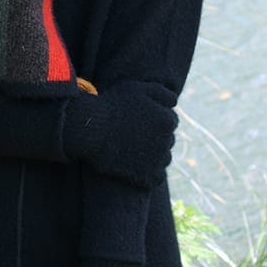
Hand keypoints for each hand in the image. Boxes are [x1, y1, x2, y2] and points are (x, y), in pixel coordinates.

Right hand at [63, 81, 177, 187]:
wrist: (92, 130)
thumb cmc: (112, 106)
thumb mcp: (137, 88)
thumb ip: (161, 92)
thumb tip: (175, 103)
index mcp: (167, 120)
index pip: (170, 120)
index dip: (155, 119)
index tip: (139, 120)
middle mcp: (167, 141)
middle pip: (167, 139)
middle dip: (155, 137)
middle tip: (134, 134)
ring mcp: (157, 160)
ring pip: (164, 158)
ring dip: (154, 154)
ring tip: (134, 149)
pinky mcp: (147, 177)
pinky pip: (157, 177)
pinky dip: (149, 173)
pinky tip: (135, 165)